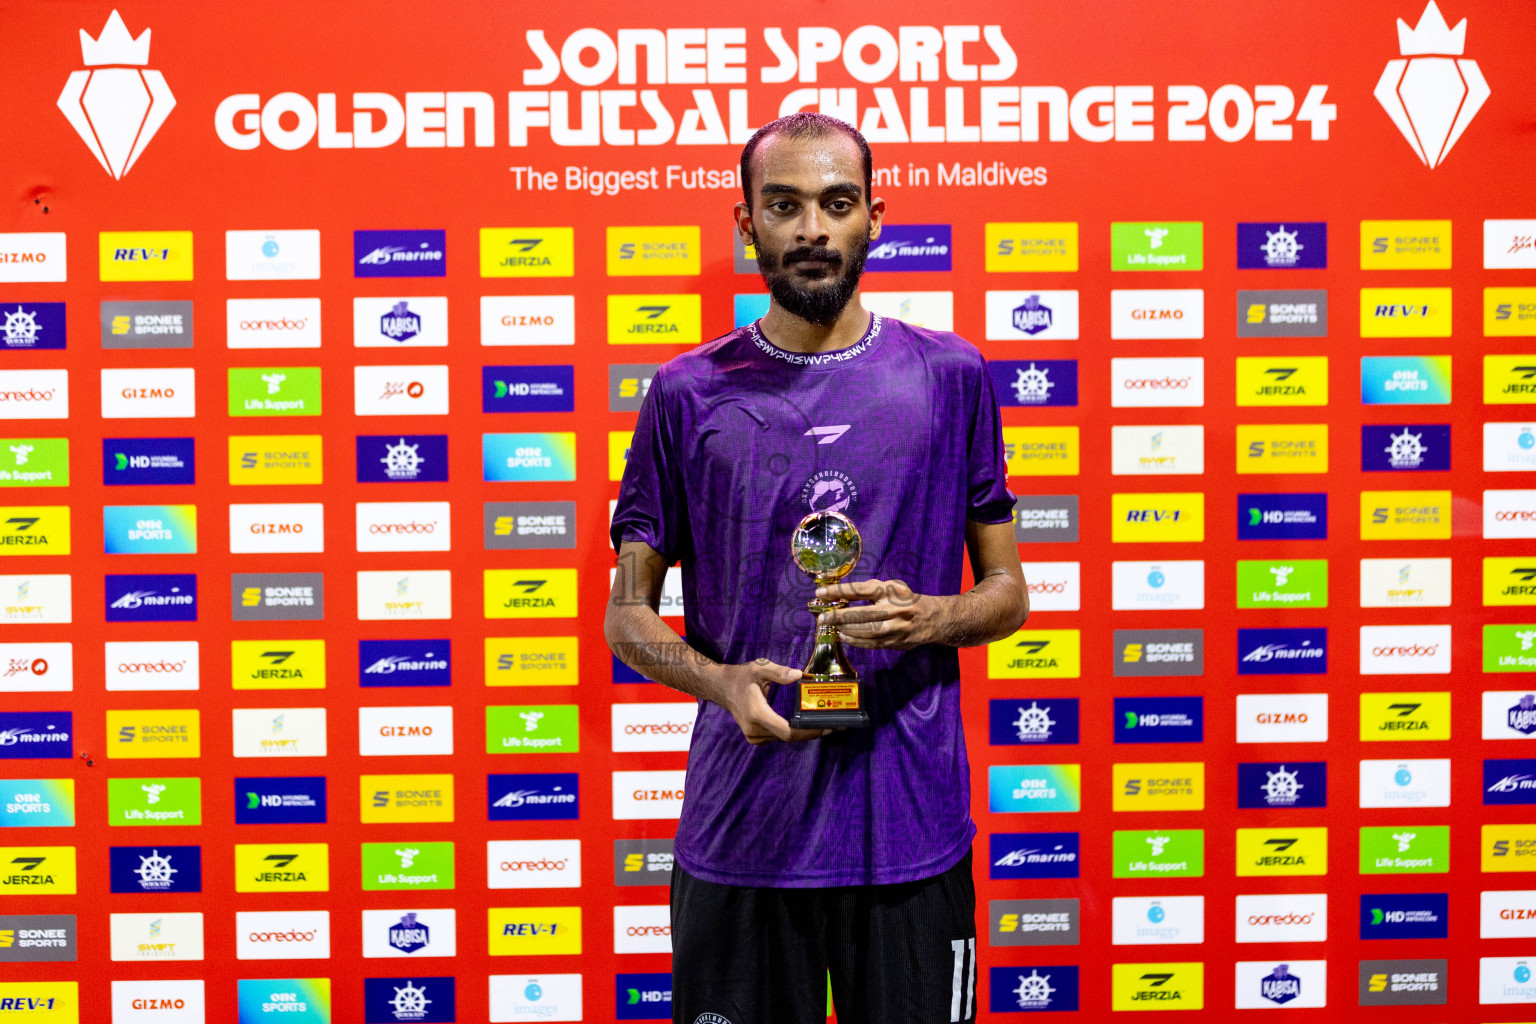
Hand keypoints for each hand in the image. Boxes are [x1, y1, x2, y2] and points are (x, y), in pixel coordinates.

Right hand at [712, 658, 828, 745]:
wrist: (722, 688)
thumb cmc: (741, 677)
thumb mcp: (759, 668)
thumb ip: (779, 672)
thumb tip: (799, 675)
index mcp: (757, 714)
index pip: (787, 731)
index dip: (808, 732)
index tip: (826, 726)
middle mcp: (755, 729)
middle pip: (789, 737)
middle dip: (811, 732)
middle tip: (833, 725)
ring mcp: (753, 736)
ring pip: (783, 739)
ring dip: (803, 733)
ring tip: (823, 724)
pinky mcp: (754, 737)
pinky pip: (777, 737)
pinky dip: (792, 732)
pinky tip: (805, 725)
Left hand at [816, 578, 939, 649]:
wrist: (931, 618)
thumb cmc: (904, 599)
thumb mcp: (891, 587)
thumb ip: (870, 590)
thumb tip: (840, 595)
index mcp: (891, 591)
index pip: (860, 590)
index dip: (839, 592)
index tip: (820, 594)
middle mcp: (894, 609)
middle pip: (861, 614)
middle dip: (838, 616)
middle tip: (822, 618)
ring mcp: (896, 628)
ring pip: (866, 631)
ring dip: (845, 629)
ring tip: (832, 627)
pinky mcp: (896, 642)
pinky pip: (871, 644)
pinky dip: (855, 641)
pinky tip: (844, 636)